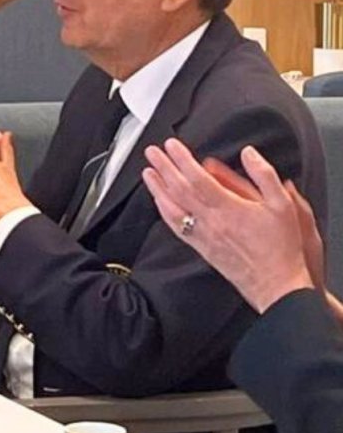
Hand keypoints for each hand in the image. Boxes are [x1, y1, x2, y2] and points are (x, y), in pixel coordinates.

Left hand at [142, 139, 314, 312]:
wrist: (278, 287)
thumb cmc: (281, 248)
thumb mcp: (283, 206)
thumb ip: (265, 175)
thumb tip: (249, 154)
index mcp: (229, 208)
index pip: (197, 178)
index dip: (182, 159)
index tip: (171, 145)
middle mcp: (211, 221)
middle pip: (179, 189)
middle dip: (163, 167)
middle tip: (151, 152)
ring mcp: (204, 235)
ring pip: (172, 208)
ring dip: (157, 188)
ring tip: (148, 172)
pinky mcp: (201, 248)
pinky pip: (176, 227)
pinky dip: (164, 211)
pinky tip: (160, 202)